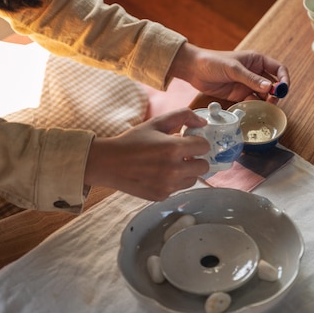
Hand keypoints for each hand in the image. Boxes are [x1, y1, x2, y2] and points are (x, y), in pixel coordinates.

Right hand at [84, 108, 209, 200]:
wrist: (109, 163)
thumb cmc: (133, 141)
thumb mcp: (156, 123)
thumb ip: (182, 116)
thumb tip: (202, 123)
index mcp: (174, 148)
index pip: (204, 147)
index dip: (198, 142)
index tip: (189, 142)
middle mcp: (174, 169)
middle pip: (204, 167)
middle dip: (196, 159)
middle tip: (183, 155)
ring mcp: (168, 185)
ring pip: (193, 179)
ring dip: (187, 172)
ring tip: (170, 164)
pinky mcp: (161, 196)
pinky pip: (178, 188)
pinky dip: (173, 182)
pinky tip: (159, 174)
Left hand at [168, 43, 289, 103]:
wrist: (193, 69)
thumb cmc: (213, 62)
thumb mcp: (233, 68)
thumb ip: (251, 78)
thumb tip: (268, 87)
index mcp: (257, 60)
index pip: (278, 69)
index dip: (284, 79)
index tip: (283, 90)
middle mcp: (255, 72)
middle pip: (273, 84)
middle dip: (275, 93)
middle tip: (271, 102)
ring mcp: (247, 84)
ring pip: (263, 95)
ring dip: (266, 102)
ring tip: (263, 107)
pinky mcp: (239, 94)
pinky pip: (252, 102)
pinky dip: (255, 106)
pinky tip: (252, 109)